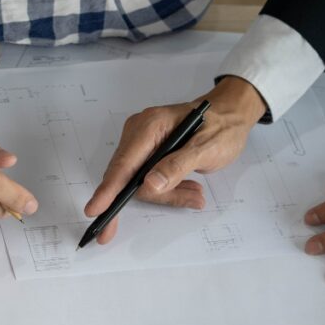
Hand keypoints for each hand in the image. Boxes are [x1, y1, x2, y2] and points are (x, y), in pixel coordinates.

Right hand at [83, 76, 265, 243]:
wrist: (230, 115)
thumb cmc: (222, 126)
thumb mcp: (207, 148)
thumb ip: (177, 166)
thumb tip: (149, 184)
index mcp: (150, 125)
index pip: (123, 164)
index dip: (108, 190)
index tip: (94, 210)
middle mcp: (138, 132)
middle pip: (130, 178)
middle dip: (158, 194)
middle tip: (192, 198)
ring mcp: (140, 143)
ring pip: (139, 183)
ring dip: (167, 193)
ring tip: (195, 191)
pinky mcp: (145, 154)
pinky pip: (145, 180)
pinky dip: (166, 188)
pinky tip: (188, 187)